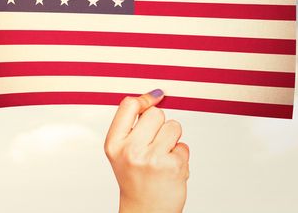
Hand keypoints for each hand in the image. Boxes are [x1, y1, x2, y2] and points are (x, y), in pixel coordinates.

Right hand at [104, 89, 189, 212]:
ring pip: (173, 127)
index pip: (128, 106)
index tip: (156, 97)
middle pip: (156, 114)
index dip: (145, 99)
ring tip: (163, 156)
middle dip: (161, 125)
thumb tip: (156, 96)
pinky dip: (180, 156)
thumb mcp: (122, 151)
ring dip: (173, 139)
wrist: (145, 210)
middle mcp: (130, 150)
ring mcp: (151, 158)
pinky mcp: (172, 166)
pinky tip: (170, 169)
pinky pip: (184, 146)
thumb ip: (133, 126)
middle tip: (155, 143)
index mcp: (113, 143)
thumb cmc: (136, 179)